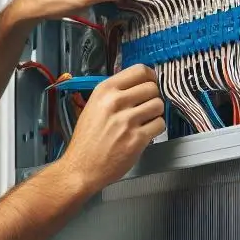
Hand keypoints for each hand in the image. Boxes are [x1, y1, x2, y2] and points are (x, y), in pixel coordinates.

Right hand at [60, 65, 164, 192]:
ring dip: (155, 113)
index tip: (150, 84)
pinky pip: (159, 124)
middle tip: (145, 108)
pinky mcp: (136, 139)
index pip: (139, 70)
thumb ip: (114, 94)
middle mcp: (115, 102)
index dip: (150, 77)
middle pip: (152, 87)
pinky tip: (144, 134)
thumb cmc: (86, 141)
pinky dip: (156, 129)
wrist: (80, 168)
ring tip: (144, 122)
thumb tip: (137, 85)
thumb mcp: (93, 107)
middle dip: (153, 97)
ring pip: (158, 105)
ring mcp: (127, 121)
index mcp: (104, 91)